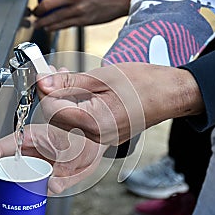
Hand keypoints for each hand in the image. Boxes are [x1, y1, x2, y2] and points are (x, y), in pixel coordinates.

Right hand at [0, 124, 106, 214]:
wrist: (94, 144)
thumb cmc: (82, 138)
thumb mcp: (73, 150)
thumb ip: (63, 167)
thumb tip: (52, 186)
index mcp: (28, 139)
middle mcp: (24, 153)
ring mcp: (29, 167)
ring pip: (4, 184)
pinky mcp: (35, 179)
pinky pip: (17, 191)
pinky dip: (7, 204)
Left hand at [32, 0, 131, 30]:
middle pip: (47, 6)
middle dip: (37, 11)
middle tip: (34, 12)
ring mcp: (78, 12)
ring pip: (55, 19)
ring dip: (43, 22)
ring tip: (38, 24)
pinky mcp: (84, 21)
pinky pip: (65, 26)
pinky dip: (55, 27)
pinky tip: (50, 28)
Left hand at [37, 62, 203, 144]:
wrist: (170, 94)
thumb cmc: (144, 84)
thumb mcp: (101, 77)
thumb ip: (69, 83)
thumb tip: (44, 82)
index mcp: (95, 123)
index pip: (54, 111)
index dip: (45, 91)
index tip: (44, 74)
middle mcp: (97, 138)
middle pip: (58, 120)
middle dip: (50, 96)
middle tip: (52, 74)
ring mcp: (102, 140)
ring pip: (68, 124)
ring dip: (61, 102)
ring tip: (64, 80)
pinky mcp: (105, 137)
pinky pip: (81, 126)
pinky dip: (73, 110)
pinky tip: (75, 94)